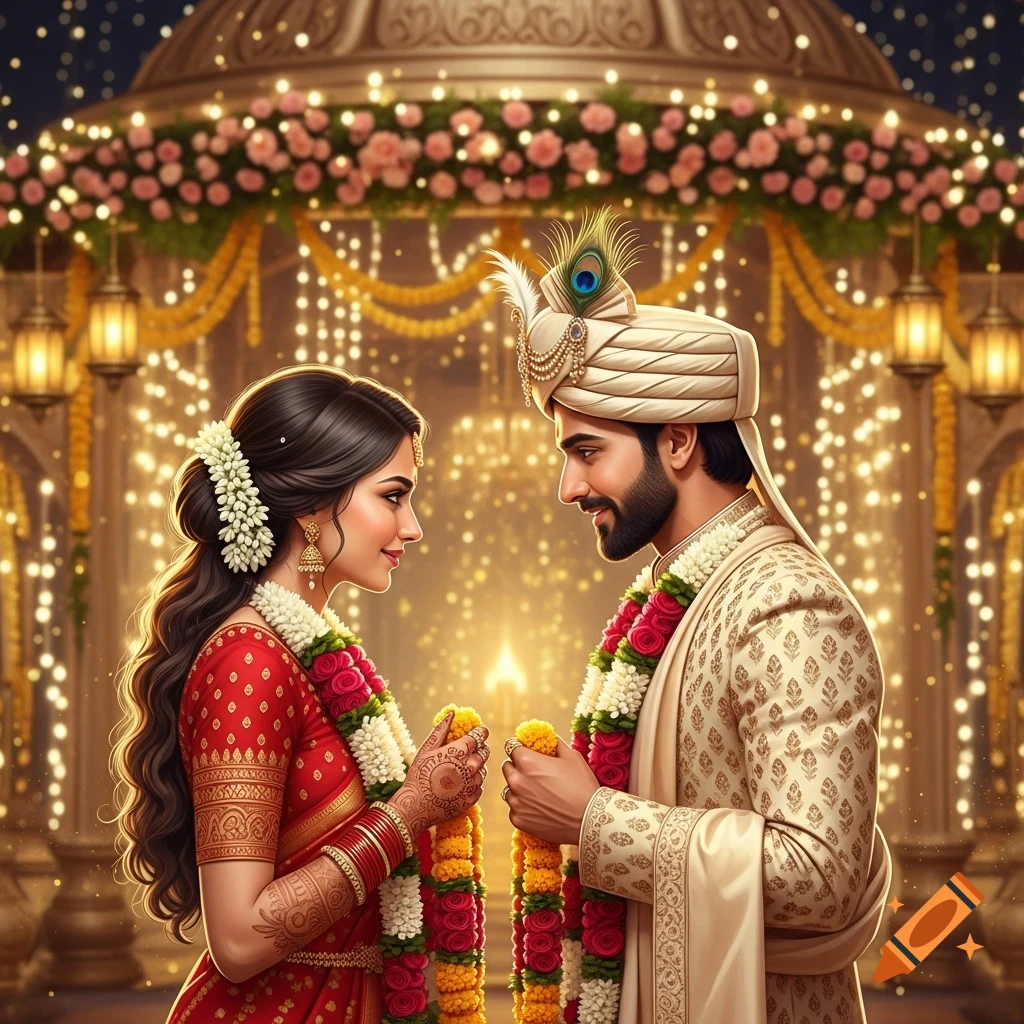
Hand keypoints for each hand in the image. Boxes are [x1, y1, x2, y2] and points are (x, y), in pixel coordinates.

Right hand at [387, 712, 489, 837]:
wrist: (415, 807)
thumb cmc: (418, 775)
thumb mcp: (426, 749)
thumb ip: (441, 730)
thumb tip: (452, 713)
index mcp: (459, 751)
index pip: (479, 736)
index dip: (480, 732)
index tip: (479, 732)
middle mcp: (469, 766)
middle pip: (484, 752)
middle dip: (480, 748)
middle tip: (471, 750)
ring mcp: (472, 784)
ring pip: (483, 769)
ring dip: (477, 766)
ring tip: (464, 768)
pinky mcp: (471, 798)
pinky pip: (480, 786)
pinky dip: (474, 783)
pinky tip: (462, 783)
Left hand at [502, 736, 599, 845]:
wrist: (589, 820)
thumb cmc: (582, 786)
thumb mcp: (572, 756)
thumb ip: (555, 744)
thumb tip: (549, 739)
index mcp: (527, 761)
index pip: (511, 747)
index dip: (521, 748)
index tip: (528, 752)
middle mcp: (516, 780)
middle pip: (507, 767)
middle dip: (517, 767)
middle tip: (534, 773)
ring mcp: (516, 802)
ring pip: (509, 789)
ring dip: (519, 788)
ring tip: (538, 793)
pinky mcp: (518, 820)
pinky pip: (514, 809)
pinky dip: (523, 808)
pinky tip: (539, 808)